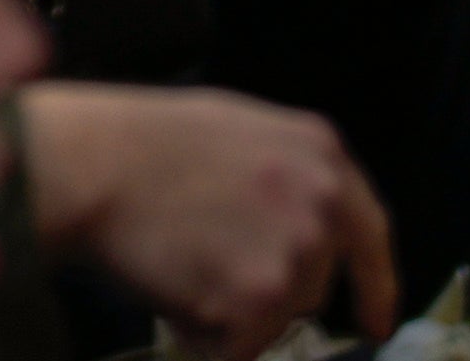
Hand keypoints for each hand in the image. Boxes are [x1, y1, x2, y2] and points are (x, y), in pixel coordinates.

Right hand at [17, 81, 398, 360]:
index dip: (375, 285)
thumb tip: (306, 232)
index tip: (377, 320)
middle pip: (315, 285)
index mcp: (321, 153)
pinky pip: (243, 348)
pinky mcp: (260, 298)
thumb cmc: (144, 145)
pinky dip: (207, 339)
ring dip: (236, 314)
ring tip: (185, 267)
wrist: (92, 165)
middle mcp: (322, 201)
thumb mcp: (239, 131)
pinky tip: (174, 292)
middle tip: (208, 261)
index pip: (371, 234)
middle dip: (270, 291)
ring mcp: (295, 250)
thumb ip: (288, 176)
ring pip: (278, 320)